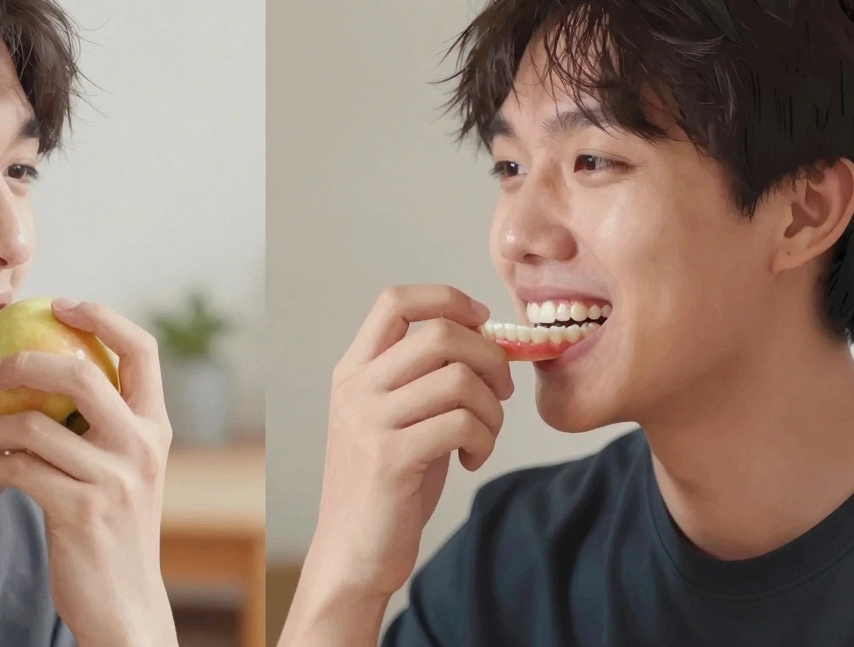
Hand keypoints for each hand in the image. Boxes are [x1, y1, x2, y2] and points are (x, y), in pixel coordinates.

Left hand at [0, 298, 176, 646]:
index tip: (59, 304)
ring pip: (33, 427)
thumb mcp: (124, 470)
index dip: (101, 317)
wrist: (124, 604)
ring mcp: (115, 479)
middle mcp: (142, 447)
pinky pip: (18, 469)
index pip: (142, 350)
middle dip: (22, 364)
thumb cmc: (112, 530)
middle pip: (79, 375)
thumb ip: (102, 427)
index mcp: (156, 428)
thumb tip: (44, 373)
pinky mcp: (81, 510)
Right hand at [304, 284, 512, 600]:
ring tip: (484, 437)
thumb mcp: (393, 419)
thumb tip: (487, 340)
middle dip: (489, 357)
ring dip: (492, 409)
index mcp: (353, 371)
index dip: (448, 299)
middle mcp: (356, 389)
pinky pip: (462, 424)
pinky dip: (484, 440)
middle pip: (440, 334)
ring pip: (459, 379)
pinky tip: (472, 460)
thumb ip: (424, 378)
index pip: (396, 300)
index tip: (482, 323)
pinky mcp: (390, 458)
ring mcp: (369, 422)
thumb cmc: (387, 486)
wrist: (352, 553)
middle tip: (501, 392)